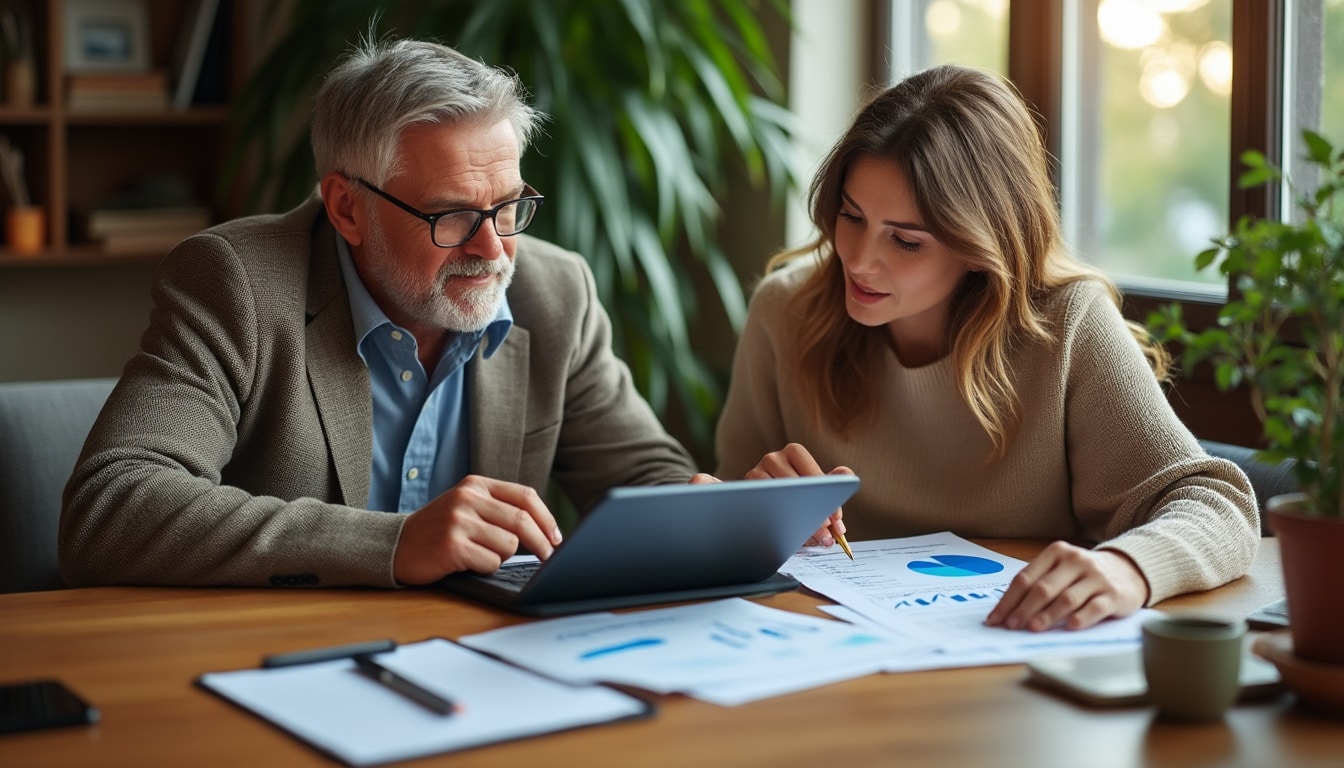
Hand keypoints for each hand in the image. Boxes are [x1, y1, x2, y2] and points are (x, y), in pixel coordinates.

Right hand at [392, 475, 562, 585]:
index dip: (547, 519)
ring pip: (509, 544)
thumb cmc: (439, 530)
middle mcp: (468, 498)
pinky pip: (491, 562)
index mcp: (476, 484)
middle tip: (549, 557)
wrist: (395, 545)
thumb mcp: (467, 507)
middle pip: (522, 521)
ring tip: (481, 554)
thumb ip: (499, 509)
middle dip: (542, 543)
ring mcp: (459, 521)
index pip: (525, 496)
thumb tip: (545, 530)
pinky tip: (468, 563)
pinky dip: (486, 568)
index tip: (557, 537)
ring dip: (503, 557)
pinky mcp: (453, 545)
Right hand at [743, 443, 851, 548]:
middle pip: (795, 485)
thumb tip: (847, 475)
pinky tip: (790, 533)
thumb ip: (833, 481)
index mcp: (793, 453)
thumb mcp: (816, 489)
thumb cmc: (796, 497)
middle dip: (814, 511)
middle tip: (827, 532)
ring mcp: (756, 474)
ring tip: (812, 536)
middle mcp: (772, 458)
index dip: (826, 495)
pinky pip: (761, 506)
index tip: (836, 517)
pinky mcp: (744, 492)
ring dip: (797, 518)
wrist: (765, 508)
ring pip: (778, 496)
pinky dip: (777, 520)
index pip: (811, 471)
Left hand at [984, 542, 1149, 630]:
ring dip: (1047, 615)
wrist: (1129, 569)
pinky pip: (1094, 608)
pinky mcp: (1114, 594)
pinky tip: (1069, 627)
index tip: (995, 619)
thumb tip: (1008, 611)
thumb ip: (1039, 583)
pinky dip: (1081, 618)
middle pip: (1043, 588)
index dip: (1008, 600)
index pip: (1025, 578)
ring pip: (1067, 598)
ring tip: (1033, 628)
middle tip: (1011, 626)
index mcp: (1056, 553)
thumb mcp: (1061, 569)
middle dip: (1023, 609)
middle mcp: (1076, 561)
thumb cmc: (1085, 574)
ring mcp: (1096, 577)